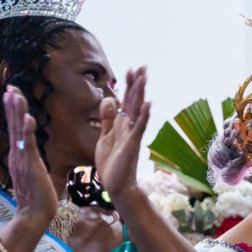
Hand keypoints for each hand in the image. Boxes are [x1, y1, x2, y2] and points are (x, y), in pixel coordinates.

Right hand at [1, 86, 56, 229]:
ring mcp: (22, 159)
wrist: (34, 215)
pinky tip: (29, 119)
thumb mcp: (34, 172)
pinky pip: (29, 146)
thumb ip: (31, 160)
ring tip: (15, 95)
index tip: (13, 94)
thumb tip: (31, 151)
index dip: (14, 111)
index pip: (16, 127)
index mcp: (20, 154)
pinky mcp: (30, 166)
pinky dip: (29, 132)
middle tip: (10, 87)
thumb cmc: (38, 196)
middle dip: (13, 105)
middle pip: (14, 124)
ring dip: (18, 112)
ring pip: (19, 131)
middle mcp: (17, 153)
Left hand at [94, 66, 151, 200]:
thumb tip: (109, 101)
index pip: (126, 100)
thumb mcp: (104, 137)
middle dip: (136, 83)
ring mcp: (132, 135)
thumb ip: (106, 120)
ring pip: (137, 110)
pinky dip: (143, 116)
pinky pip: (139, 127)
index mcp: (120, 125)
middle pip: (133, 101)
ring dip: (140, 93)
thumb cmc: (112, 164)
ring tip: (144, 77)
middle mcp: (128, 127)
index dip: (127, 85)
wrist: (117, 185)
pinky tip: (147, 104)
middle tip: (142, 66)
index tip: (130, 69)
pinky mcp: (131, 144)